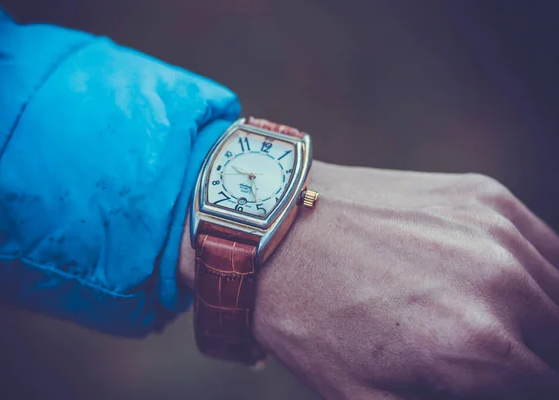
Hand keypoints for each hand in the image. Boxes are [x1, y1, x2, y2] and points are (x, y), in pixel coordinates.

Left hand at [250, 161, 558, 398]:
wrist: (276, 229)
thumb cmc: (310, 319)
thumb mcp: (362, 399)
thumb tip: (481, 394)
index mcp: (479, 348)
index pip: (542, 386)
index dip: (515, 390)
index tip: (488, 382)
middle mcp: (502, 284)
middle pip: (554, 342)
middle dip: (526, 358)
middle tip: (479, 355)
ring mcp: (495, 231)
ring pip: (556, 294)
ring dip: (535, 317)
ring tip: (484, 322)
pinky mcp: (484, 197)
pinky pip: (541, 246)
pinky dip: (531, 271)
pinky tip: (494, 280)